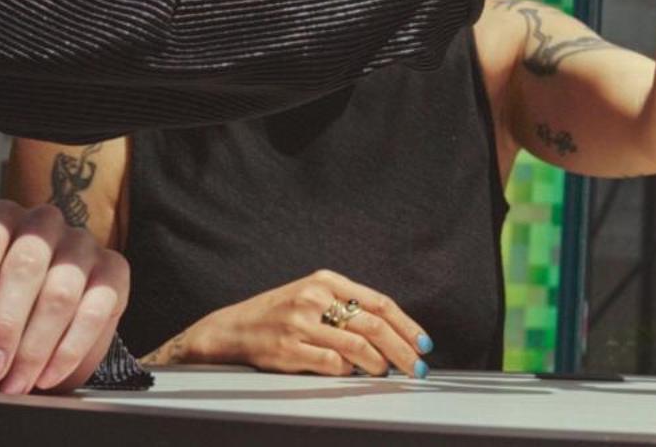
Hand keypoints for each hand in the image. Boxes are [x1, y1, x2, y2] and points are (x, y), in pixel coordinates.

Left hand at [0, 200, 130, 394]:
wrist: (24, 342)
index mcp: (3, 221)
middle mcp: (46, 224)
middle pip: (26, 263)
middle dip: (4, 324)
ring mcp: (84, 246)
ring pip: (61, 291)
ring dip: (35, 345)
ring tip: (14, 382)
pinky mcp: (114, 274)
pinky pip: (96, 310)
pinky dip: (70, 349)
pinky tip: (48, 375)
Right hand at [146, 269, 430, 376]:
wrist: (231, 328)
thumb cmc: (280, 313)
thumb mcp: (313, 295)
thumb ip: (347, 306)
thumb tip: (391, 333)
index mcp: (327, 280)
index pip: (379, 302)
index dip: (406, 325)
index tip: (424, 343)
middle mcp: (315, 297)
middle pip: (373, 324)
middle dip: (401, 348)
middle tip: (417, 367)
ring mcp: (300, 323)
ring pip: (355, 345)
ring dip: (377, 363)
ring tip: (386, 371)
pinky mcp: (287, 349)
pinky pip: (329, 362)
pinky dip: (347, 370)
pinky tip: (353, 374)